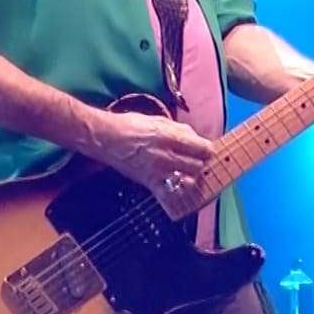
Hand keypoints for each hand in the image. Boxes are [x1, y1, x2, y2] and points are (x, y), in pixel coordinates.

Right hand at [90, 103, 212, 198]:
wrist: (105, 138)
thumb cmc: (129, 126)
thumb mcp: (157, 120)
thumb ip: (179, 129)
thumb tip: (196, 138)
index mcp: (169, 136)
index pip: (203, 148)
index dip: (208, 150)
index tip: (206, 150)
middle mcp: (166, 154)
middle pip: (198, 165)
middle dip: (201, 162)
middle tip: (197, 160)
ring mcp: (158, 171)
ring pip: (189, 180)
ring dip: (192, 176)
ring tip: (187, 171)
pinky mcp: (149, 182)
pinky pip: (172, 193)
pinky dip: (178, 189)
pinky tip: (176, 183)